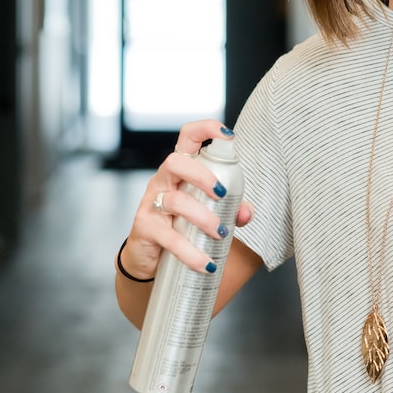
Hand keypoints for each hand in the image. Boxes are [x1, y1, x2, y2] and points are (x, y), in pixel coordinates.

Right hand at [120, 120, 253, 281]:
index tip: (229, 135)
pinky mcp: (145, 228)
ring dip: (203, 218)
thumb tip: (246, 211)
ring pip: (176, 201)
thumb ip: (231, 209)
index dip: (205, 129)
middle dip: (201, 175)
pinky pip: (169, 238)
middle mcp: (163, 181)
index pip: (187, 138)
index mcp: (181, 171)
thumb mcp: (208, 213)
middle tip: (222, 194)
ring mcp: (152, 203)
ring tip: (220, 234)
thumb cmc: (182, 225)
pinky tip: (206, 263)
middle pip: (176, 162)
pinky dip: (191, 252)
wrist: (151, 258)